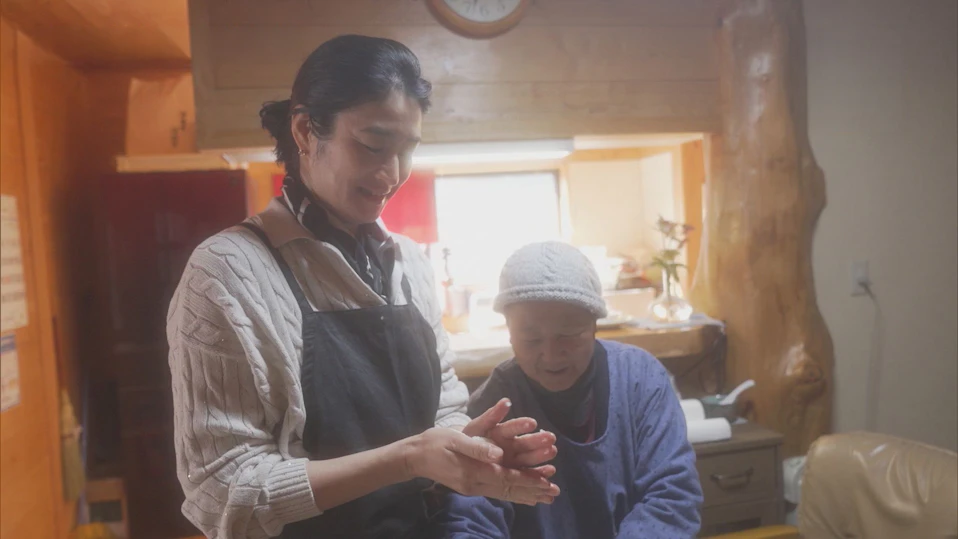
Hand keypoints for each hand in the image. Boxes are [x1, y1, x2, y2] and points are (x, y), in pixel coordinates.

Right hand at [403, 427, 559, 505]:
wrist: (415, 457)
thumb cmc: (435, 442)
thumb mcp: (455, 438)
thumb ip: (477, 447)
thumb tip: (499, 453)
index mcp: (473, 472)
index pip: (506, 478)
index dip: (527, 479)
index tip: (546, 481)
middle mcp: (475, 484)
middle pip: (509, 490)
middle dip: (532, 491)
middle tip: (553, 493)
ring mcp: (472, 488)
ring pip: (504, 494)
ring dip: (525, 495)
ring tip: (544, 498)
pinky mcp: (470, 487)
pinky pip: (496, 493)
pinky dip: (512, 495)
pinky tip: (523, 497)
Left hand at [463, 398, 557, 469]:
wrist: (464, 458)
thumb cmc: (469, 440)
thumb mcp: (477, 427)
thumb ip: (490, 416)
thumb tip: (506, 401)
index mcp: (500, 432)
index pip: (512, 427)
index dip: (521, 425)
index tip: (532, 422)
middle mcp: (510, 445)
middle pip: (524, 442)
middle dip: (538, 440)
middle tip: (551, 437)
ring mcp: (514, 460)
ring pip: (529, 457)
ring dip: (541, 454)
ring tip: (552, 451)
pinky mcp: (515, 473)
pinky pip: (528, 473)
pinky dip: (539, 473)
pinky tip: (551, 471)